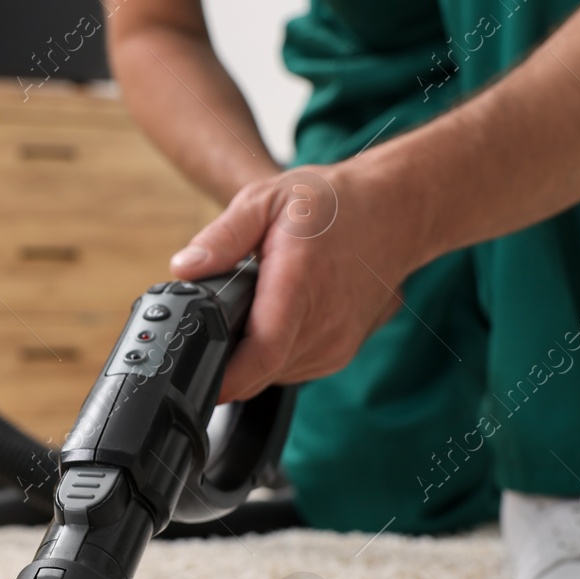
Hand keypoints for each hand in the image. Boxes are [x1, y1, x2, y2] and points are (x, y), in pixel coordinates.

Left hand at [168, 159, 435, 401]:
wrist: (395, 213)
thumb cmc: (333, 204)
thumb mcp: (267, 200)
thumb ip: (223, 237)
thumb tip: (185, 267)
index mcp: (300, 285)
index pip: (262, 354)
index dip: (225, 378)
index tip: (195, 377)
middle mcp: (324, 324)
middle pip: (260, 371)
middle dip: (228, 357)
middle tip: (218, 318)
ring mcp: (337, 344)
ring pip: (274, 375)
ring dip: (253, 356)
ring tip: (255, 309)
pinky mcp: (341, 354)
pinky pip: (293, 369)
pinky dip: (276, 353)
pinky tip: (278, 318)